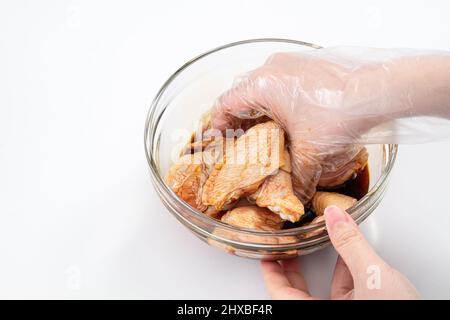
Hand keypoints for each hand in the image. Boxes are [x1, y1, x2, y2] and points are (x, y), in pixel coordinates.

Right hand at [211, 48, 449, 201]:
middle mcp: (271, 69)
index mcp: (261, 86)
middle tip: (242, 140)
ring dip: (259, 108)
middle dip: (239, 118)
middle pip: (241, 94)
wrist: (376, 90)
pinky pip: (281, 81)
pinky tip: (290, 117)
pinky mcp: (307, 63)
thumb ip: (299, 179)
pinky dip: (278, 99)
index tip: (220, 138)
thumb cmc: (339, 113)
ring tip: (266, 131)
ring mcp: (290, 63)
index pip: (225, 103)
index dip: (218, 123)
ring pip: (262, 86)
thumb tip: (297, 199)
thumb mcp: (311, 152)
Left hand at [260, 206, 419, 299]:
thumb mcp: (373, 277)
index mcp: (318, 314)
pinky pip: (348, 291)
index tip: (267, 255)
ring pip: (326, 290)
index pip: (281, 295)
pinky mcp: (365, 309)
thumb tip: (336, 217)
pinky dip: (347, 272)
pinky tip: (350, 255)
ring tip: (319, 242)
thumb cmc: (400, 315)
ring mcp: (347, 313)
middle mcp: (329, 315)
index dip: (271, 273)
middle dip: (293, 267)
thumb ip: (351, 246)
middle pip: (299, 292)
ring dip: (324, 265)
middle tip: (287, 247)